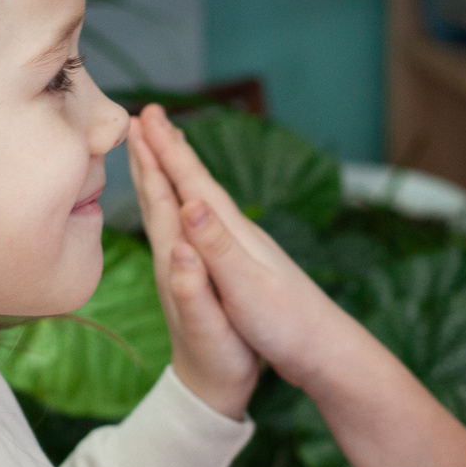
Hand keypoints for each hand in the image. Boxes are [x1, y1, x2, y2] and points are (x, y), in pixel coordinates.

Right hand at [129, 106, 352, 385]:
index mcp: (233, 234)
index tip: (142, 117)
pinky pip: (209, 222)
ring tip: (168, 150)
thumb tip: (191, 204)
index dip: (164, 151)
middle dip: (170, 149)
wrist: (323, 351)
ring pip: (204, 199)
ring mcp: (244, 247)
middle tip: (148, 116)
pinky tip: (196, 209)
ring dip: (181, 173)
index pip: (193, 183)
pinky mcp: (246, 265)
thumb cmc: (285, 324)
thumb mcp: (246, 288)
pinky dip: (194, 205)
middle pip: (198, 182)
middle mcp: (239, 232)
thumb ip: (217, 248)